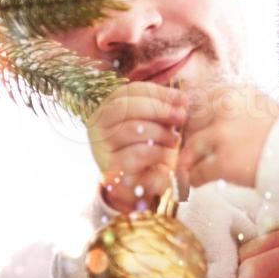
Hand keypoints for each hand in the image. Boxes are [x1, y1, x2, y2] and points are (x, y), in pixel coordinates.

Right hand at [87, 83, 186, 213]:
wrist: (140, 186)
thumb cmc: (149, 148)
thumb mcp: (156, 124)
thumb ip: (164, 109)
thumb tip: (181, 99)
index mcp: (107, 109)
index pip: (130, 91)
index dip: (158, 93)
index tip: (182, 99)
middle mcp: (97, 126)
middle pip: (125, 107)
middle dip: (158, 109)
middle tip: (181, 117)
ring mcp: (101, 148)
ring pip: (132, 129)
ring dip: (160, 133)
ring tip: (173, 140)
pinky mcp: (111, 170)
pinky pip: (138, 154)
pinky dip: (158, 152)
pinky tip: (166, 156)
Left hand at [177, 84, 278, 188]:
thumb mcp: (264, 110)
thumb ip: (240, 112)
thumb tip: (218, 122)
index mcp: (236, 93)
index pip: (202, 103)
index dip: (199, 121)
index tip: (200, 133)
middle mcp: (226, 109)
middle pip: (192, 123)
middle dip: (191, 140)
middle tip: (192, 155)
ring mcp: (222, 134)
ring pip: (191, 148)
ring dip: (188, 161)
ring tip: (190, 171)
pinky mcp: (222, 160)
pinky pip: (197, 172)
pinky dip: (195, 180)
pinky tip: (198, 184)